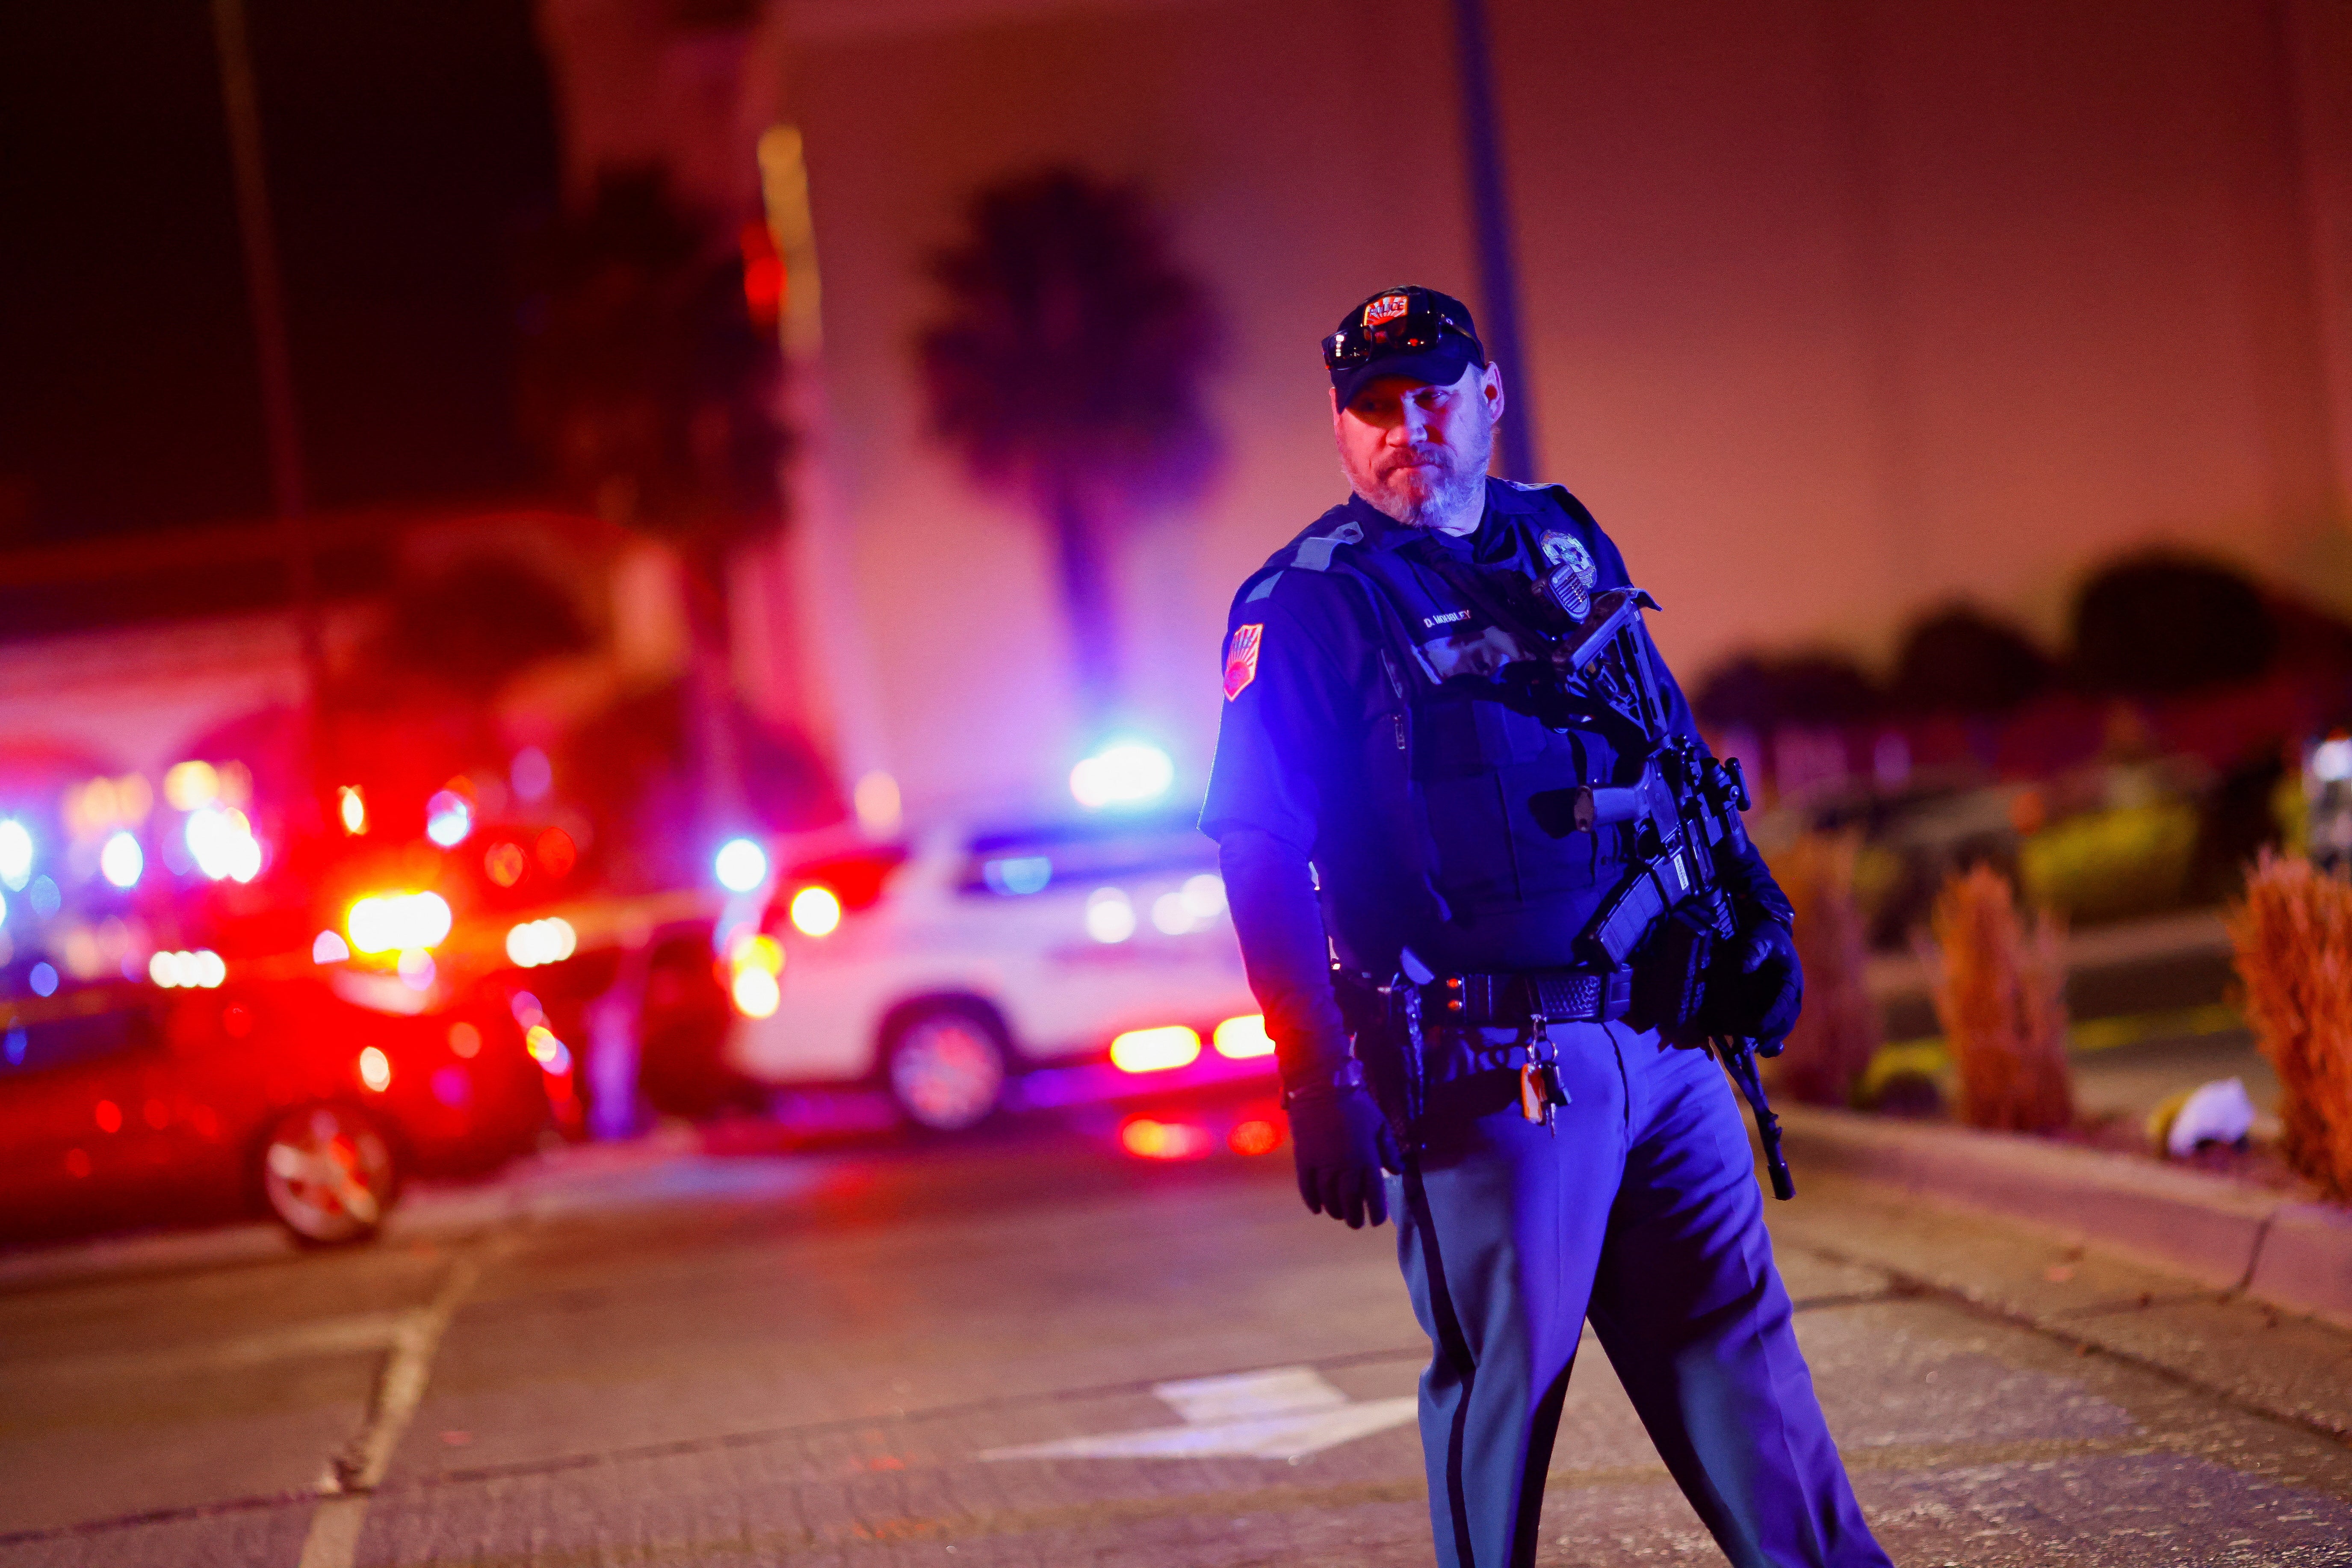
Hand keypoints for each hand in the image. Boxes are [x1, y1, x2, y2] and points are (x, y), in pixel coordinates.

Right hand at [1286, 1084, 1397, 1228]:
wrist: (1322, 1087)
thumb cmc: (1356, 1105)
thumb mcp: (1380, 1125)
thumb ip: (1389, 1150)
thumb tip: (1396, 1171)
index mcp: (1366, 1158)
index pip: (1373, 1194)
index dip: (1376, 1212)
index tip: (1377, 1220)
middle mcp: (1344, 1166)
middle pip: (1349, 1201)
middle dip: (1354, 1216)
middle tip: (1357, 1223)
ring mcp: (1322, 1164)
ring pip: (1327, 1197)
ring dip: (1334, 1210)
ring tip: (1339, 1215)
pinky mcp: (1304, 1159)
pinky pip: (1306, 1187)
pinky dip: (1311, 1200)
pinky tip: (1317, 1208)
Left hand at [1706, 916, 1802, 1051]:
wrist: (1766, 936)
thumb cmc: (1764, 936)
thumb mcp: (1759, 938)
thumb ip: (1752, 951)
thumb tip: (1742, 969)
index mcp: (1791, 982)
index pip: (1784, 1004)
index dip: (1771, 1017)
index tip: (1757, 1026)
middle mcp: (1790, 999)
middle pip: (1782, 1024)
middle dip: (1764, 1033)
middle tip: (1743, 1038)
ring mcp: (1782, 1007)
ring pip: (1778, 1032)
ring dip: (1764, 1040)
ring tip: (1747, 1049)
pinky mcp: (1773, 1011)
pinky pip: (1773, 1031)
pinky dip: (1766, 1042)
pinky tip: (1757, 1051)